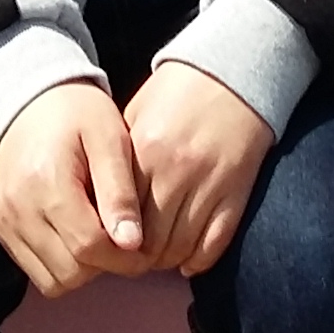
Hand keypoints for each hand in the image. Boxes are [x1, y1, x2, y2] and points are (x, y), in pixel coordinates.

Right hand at [0, 80, 159, 295]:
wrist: (31, 99)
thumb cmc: (78, 114)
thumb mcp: (111, 139)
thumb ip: (120, 192)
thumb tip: (132, 243)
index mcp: (46, 183)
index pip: (89, 248)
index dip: (124, 258)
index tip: (143, 249)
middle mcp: (17, 208)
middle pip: (71, 272)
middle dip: (104, 264)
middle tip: (122, 239)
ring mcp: (4, 220)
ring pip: (52, 280)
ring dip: (82, 268)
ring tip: (99, 234)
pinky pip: (34, 270)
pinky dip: (60, 262)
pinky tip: (75, 233)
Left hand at [125, 61, 277, 275]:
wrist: (234, 72)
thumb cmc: (178, 93)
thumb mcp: (137, 114)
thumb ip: (118, 157)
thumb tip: (96, 200)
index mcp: (144, 151)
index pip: (118, 215)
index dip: (111, 239)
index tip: (108, 245)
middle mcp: (174, 172)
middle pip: (148, 241)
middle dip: (137, 258)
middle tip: (131, 260)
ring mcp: (208, 184)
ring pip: (179, 248)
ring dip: (166, 261)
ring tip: (157, 258)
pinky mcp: (237, 193)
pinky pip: (214, 244)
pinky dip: (198, 260)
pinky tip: (187, 260)